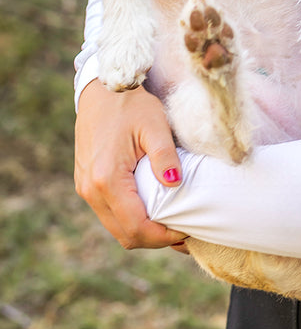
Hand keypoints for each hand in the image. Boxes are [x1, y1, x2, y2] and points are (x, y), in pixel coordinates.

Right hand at [74, 78, 188, 250]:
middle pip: (124, 235)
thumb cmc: (130, 103)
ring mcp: (85, 187)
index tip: (186, 232)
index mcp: (108, 179)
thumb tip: (176, 183)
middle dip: (154, 240)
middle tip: (183, 233)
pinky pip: (108, 213)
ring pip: (115, 227)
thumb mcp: (154, 124)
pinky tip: (151, 210)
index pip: (136, 227)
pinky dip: (130, 218)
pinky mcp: (86, 182)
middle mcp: (91, 189)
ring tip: (171, 224)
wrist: (101, 88)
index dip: (163, 237)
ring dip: (142, 231)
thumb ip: (165, 156)